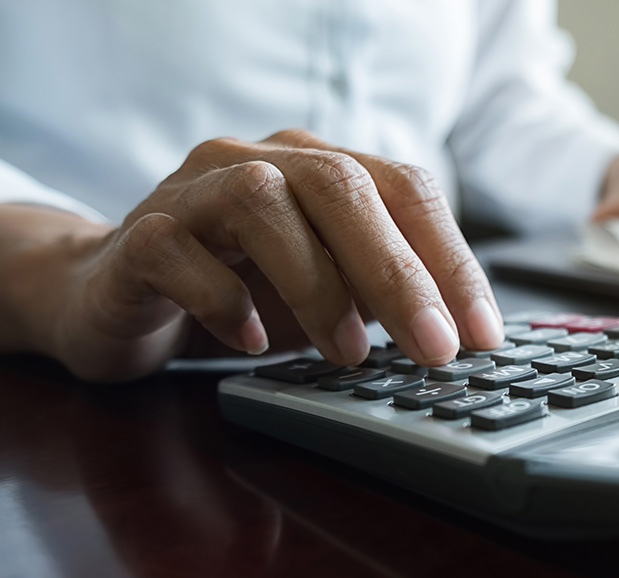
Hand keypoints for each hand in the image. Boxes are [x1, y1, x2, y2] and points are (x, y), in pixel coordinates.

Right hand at [5, 129, 503, 381]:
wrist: (113, 293)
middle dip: (398, 272)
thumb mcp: (329, 293)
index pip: (405, 189)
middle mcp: (260, 162)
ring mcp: (193, 191)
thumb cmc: (242, 292)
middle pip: (341, 186)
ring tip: (349, 353)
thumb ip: (384, 296)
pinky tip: (254, 342)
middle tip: (436, 349)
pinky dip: (223, 299)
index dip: (451, 259)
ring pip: (260, 204)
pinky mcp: (138, 237)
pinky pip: (176, 252)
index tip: (483, 333)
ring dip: (317, 284)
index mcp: (320, 168)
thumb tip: (463, 338)